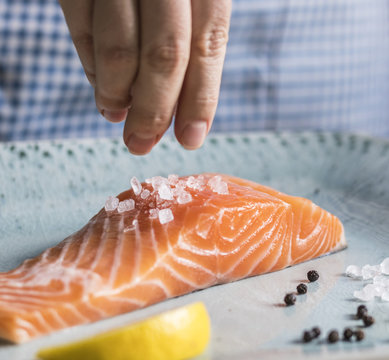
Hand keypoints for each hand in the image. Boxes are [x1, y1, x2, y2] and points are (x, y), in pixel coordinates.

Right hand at [59, 0, 231, 154]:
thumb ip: (191, 41)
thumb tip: (181, 112)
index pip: (207, 48)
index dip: (200, 100)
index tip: (191, 139)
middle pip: (165, 56)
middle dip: (154, 110)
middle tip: (141, 144)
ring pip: (119, 48)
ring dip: (118, 95)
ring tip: (117, 116)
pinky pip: (81, 28)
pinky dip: (91, 66)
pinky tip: (102, 86)